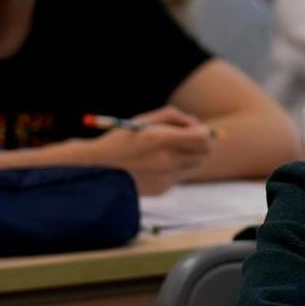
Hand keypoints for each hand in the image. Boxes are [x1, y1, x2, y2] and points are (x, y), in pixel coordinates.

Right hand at [77, 120, 212, 195]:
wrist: (99, 170)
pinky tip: (154, 165)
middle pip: (205, 153)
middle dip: (201, 145)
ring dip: (190, 157)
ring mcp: (166, 177)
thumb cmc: (121, 140)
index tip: (194, 129)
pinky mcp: (163, 189)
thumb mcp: (145, 120)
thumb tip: (195, 124)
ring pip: (195, 166)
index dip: (203, 131)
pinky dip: (174, 168)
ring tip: (170, 151)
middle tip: (189, 139)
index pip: (203, 138)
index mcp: (162, 140)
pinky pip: (180, 176)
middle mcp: (167, 161)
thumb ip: (174, 117)